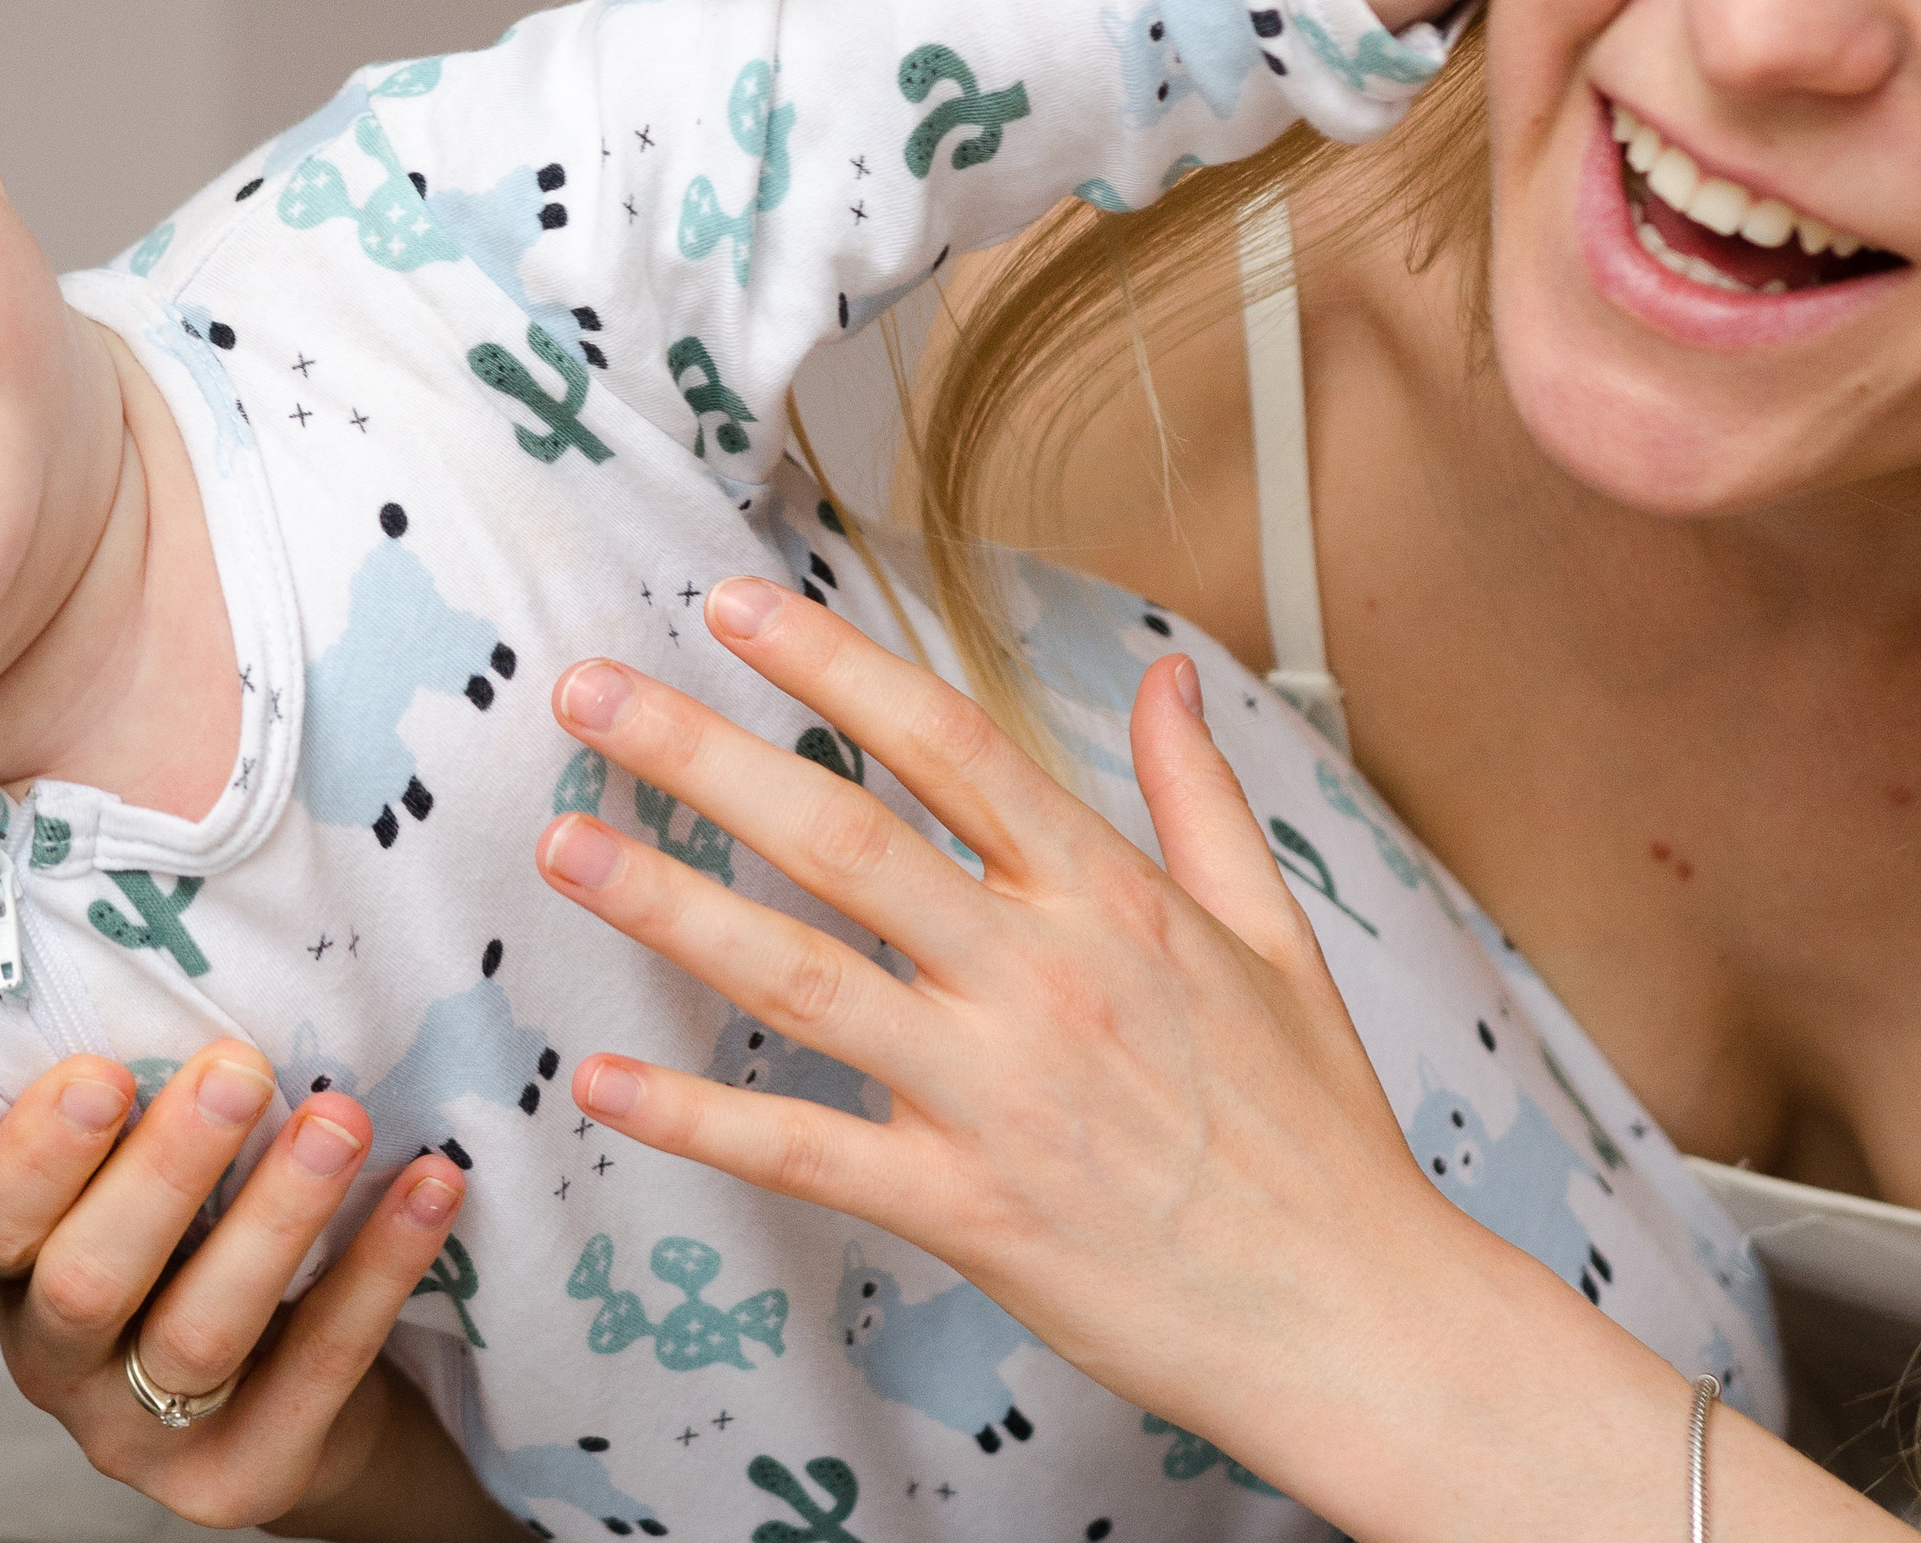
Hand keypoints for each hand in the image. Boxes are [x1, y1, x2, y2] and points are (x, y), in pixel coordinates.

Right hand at [0, 1044, 509, 1537]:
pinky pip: (320, 1365)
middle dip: (166, 1170)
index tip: (104, 1069)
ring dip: (278, 1215)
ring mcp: (148, 1437)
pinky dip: (379, 1268)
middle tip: (241, 1069)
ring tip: (343, 1119)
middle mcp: (65, 1365)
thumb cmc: (198, 1243)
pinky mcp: (246, 1475)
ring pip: (204, 1330)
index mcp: (22, 1272)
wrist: (286, 1401)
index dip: (42, 1152)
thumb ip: (141, 1111)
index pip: (0, 1218)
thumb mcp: (145, 1181)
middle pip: (91, 1280)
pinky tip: (431, 1183)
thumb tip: (184, 979)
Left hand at [531, 580, 1752, 1542]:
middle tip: (590, 692)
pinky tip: (602, 1078)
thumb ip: (1195, 792)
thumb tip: (1170, 674)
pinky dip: (697, 1121)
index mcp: (1109, 893)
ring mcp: (994, 1093)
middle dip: (703, 753)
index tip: (735, 605)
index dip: (833, 663)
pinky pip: (805, 1155)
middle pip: (843, 835)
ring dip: (671, 904)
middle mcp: (1039, 972)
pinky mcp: (965, 1207)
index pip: (947, 742)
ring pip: (801, 977)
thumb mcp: (1271, 929)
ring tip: (563, 844)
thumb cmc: (1312, 1123)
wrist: (1357, 1316)